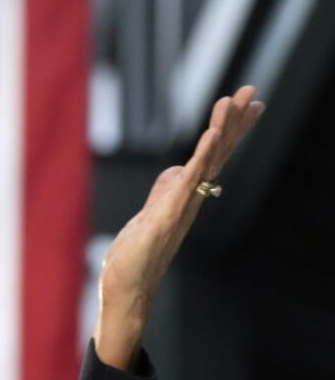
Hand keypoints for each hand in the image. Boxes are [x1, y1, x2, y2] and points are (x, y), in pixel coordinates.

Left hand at [94, 85, 264, 368]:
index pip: (214, 156)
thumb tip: (177, 169)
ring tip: (234, 101)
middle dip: (235, 122)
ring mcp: (182, 207)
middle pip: (217, 154)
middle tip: (252, 91)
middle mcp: (191, 200)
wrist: (128, 288)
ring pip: (207, 162)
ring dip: (221, 130)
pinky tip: (211, 136)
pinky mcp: (167, 215)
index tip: (251, 104)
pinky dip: (201, 158)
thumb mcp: (149, 213)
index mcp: (187, 196)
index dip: (231, 129)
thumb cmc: (137, 256)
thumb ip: (164, 191)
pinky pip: (189, 182)